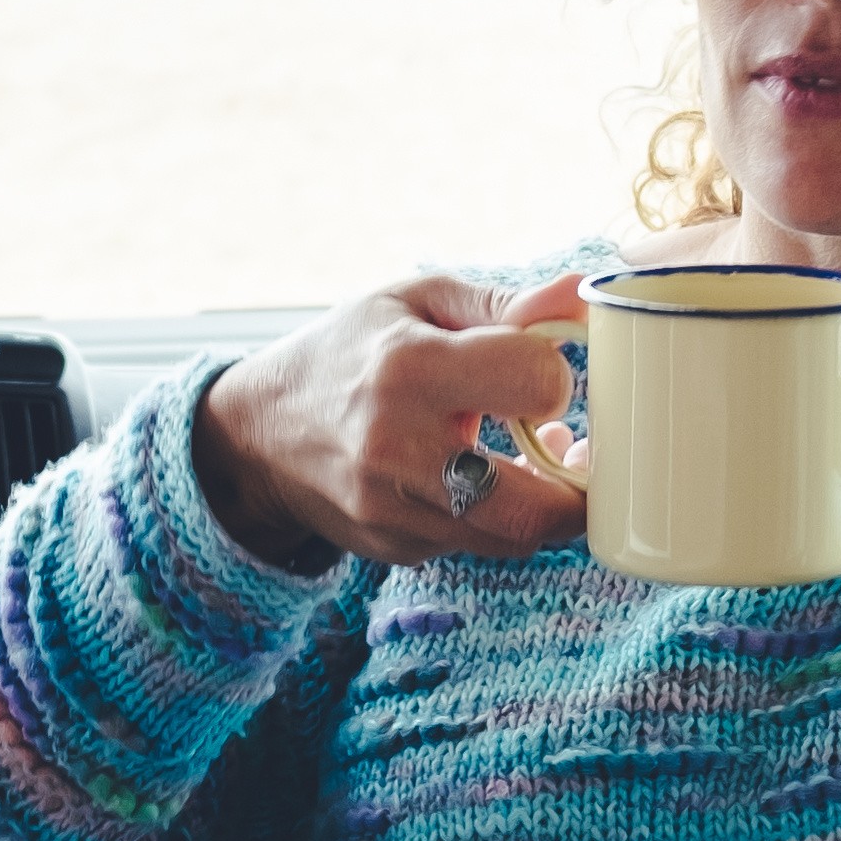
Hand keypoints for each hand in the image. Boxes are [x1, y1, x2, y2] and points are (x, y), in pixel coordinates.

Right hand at [193, 271, 589, 569]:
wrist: (258, 431)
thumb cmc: (348, 352)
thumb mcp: (414, 303)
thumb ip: (504, 304)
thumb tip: (583, 294)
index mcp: (410, 367)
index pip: (533, 381)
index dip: (556, 376)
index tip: (544, 372)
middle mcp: (396, 446)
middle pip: (533, 503)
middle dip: (578, 484)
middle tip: (583, 453)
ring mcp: (391, 508)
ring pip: (510, 536)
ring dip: (542, 505)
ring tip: (540, 462)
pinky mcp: (391, 546)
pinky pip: (472, 545)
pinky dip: (494, 518)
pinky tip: (484, 478)